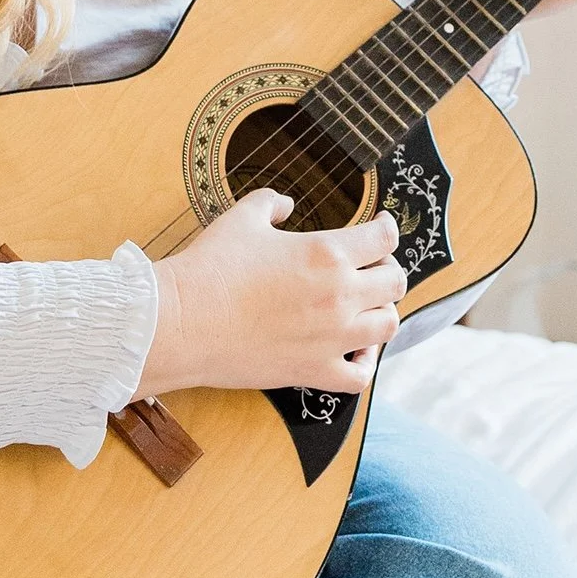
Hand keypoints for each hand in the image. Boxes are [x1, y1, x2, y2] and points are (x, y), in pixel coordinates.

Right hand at [129, 189, 405, 400]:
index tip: (382, 226)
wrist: (182, 321)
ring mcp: (331, 337)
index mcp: (327, 252)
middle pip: (394, 282)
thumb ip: (270, 203)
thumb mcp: (241, 218)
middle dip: (386, 269)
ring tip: (365, 307)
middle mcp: (340, 295)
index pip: (383, 238)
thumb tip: (285, 203)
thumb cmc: (209, 268)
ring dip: (382, 312)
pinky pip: (361, 375)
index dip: (387, 227)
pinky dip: (365, 362)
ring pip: (388, 326)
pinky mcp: (313, 370)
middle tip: (370, 267)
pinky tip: (354, 351)